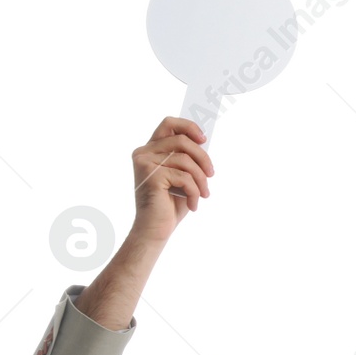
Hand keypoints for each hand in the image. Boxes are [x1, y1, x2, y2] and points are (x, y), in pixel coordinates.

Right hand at [129, 117, 212, 242]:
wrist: (155, 230)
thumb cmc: (170, 204)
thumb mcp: (182, 177)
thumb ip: (187, 159)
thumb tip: (204, 143)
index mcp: (150, 150)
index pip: (168, 124)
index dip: (188, 126)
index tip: (204, 139)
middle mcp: (143, 153)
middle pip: (181, 141)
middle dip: (202, 157)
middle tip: (212, 174)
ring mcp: (144, 163)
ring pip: (185, 160)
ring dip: (201, 179)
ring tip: (204, 194)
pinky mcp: (150, 176)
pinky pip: (184, 177)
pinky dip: (194, 192)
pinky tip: (194, 205)